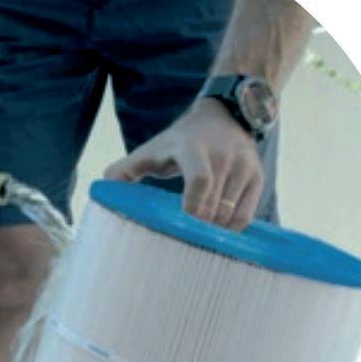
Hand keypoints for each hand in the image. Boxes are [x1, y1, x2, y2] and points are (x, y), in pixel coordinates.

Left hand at [105, 98, 263, 230]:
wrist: (223, 117)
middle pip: (213, 206)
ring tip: (198, 242)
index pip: (199, 180)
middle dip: (199, 229)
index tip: (181, 227)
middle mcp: (222, 155)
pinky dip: (231, 230)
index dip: (192, 208)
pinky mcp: (257, 177)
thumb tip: (103, 189)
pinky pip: (245, 216)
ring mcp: (243, 166)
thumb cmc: (178, 142)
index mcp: (192, 149)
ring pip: (230, 215)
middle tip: (184, 245)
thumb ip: (125, 169)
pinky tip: (216, 235)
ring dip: (213, 233)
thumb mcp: (151, 150)